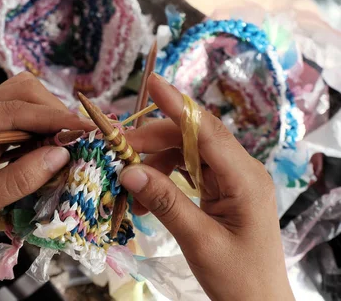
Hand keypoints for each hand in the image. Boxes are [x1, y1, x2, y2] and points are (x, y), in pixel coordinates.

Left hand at [0, 72, 92, 300]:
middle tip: (79, 137)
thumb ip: (21, 177)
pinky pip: (16, 126)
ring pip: (19, 106)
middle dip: (51, 112)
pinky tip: (52, 149)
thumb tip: (62, 153)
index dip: (51, 117)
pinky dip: (37, 135)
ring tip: (70, 143)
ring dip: (47, 122)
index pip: (10, 110)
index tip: (85, 127)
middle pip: (17, 94)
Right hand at [121, 74, 293, 300]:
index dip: (178, 105)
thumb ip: (165, 201)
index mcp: (245, 178)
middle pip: (192, 138)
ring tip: (127, 183)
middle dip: (152, 140)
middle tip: (116, 148)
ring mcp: (231, 181)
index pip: (207, 130)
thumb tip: (128, 169)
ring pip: (187, 154)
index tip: (151, 82)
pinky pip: (188, 173)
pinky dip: (163, 178)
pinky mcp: (222, 192)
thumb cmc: (238, 278)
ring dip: (154, 162)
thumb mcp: (199, 240)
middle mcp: (240, 171)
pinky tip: (143, 195)